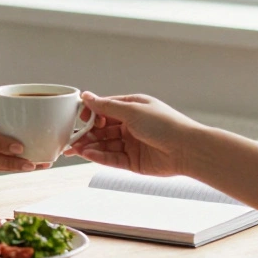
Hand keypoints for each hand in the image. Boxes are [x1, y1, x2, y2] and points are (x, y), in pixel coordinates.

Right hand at [65, 92, 206, 175]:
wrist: (187, 149)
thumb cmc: (164, 124)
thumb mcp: (132, 111)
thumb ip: (106, 107)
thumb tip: (86, 96)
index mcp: (132, 108)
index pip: (104, 109)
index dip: (90, 114)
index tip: (79, 118)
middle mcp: (130, 125)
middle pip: (102, 129)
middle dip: (85, 133)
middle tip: (70, 138)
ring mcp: (131, 144)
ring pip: (104, 144)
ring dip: (89, 146)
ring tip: (74, 149)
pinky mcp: (133, 161)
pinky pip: (112, 158)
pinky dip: (99, 156)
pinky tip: (88, 154)